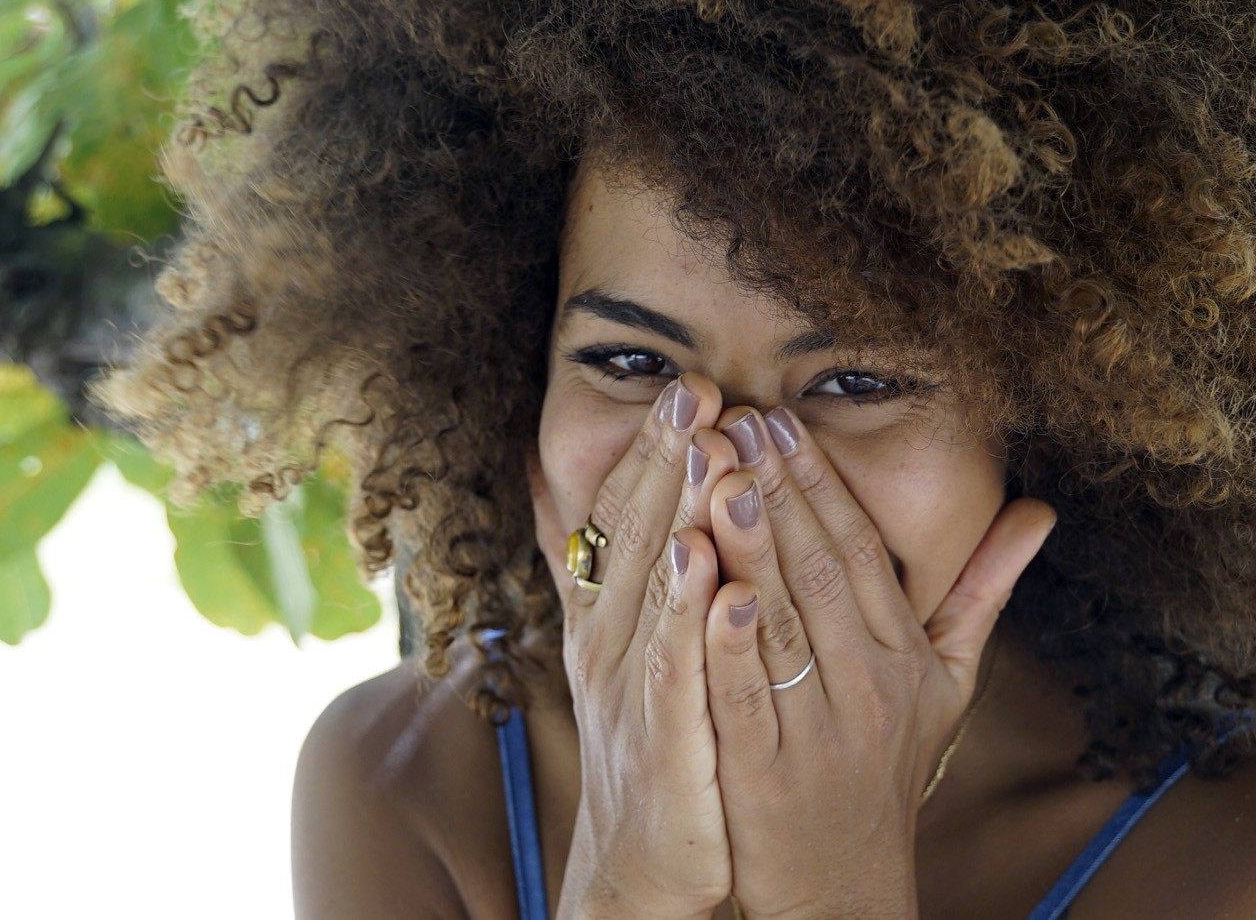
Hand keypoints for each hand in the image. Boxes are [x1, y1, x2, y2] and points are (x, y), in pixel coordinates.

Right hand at [528, 373, 741, 918]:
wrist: (641, 866)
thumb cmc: (645, 742)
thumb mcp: (613, 647)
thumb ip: (590, 566)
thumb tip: (541, 479)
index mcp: (604, 618)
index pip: (621, 518)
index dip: (647, 452)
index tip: (683, 389)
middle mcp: (607, 644)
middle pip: (635, 538)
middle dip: (666, 461)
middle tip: (697, 391)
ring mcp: (629, 694)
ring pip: (657, 593)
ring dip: (682, 518)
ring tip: (711, 454)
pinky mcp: (663, 746)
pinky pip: (676, 674)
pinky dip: (691, 621)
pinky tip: (714, 572)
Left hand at [699, 405, 1055, 919]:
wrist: (845, 886)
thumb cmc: (887, 769)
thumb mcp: (947, 684)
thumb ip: (981, 594)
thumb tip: (1038, 511)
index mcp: (904, 656)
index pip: (858, 551)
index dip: (820, 482)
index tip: (782, 420)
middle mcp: (866, 687)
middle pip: (817, 572)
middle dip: (777, 490)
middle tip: (738, 419)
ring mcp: (814, 731)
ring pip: (777, 621)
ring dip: (745, 542)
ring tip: (713, 471)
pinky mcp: (761, 773)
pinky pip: (740, 692)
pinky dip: (720, 634)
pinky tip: (698, 577)